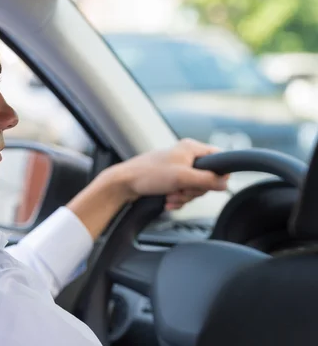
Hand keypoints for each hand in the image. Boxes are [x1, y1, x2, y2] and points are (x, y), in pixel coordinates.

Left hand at [111, 138, 228, 209]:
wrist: (123, 184)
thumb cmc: (148, 174)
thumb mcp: (182, 178)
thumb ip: (207, 180)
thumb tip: (226, 184)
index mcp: (191, 148)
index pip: (219, 158)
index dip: (218, 174)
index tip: (209, 185)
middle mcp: (185, 156)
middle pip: (207, 178)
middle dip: (194, 190)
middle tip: (181, 190)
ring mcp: (177, 168)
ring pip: (194, 188)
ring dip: (183, 197)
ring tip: (170, 196)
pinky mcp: (169, 179)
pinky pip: (183, 193)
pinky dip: (176, 199)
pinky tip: (167, 201)